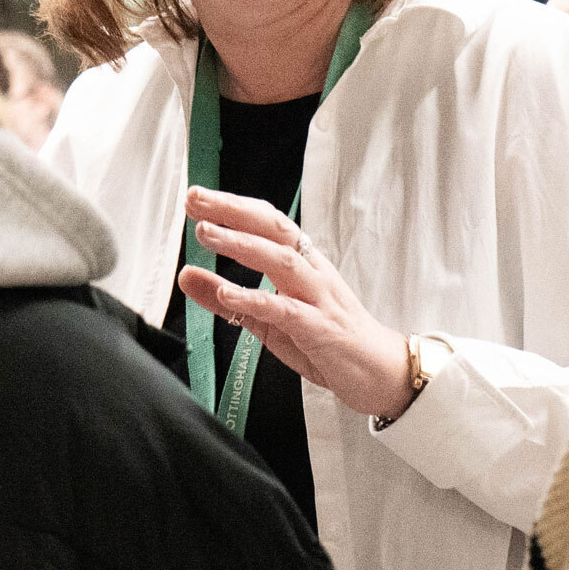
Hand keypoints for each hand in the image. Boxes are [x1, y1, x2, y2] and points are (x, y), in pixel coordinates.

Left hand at [175, 187, 416, 420]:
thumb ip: (226, 298)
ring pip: (282, 261)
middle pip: (274, 229)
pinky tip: (227, 292)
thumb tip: (187, 275)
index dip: (234, 206)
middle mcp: (312, 272)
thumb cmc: (327, 340)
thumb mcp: (267, 319)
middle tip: (195, 199)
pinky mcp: (321, 329)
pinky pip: (287, 309)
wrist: (381, 373)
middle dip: (233, 211)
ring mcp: (319, 299)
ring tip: (207, 234)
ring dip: (242, 245)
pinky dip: (256, 298)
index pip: (267, 223)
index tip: (197, 196)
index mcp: (302, 264)